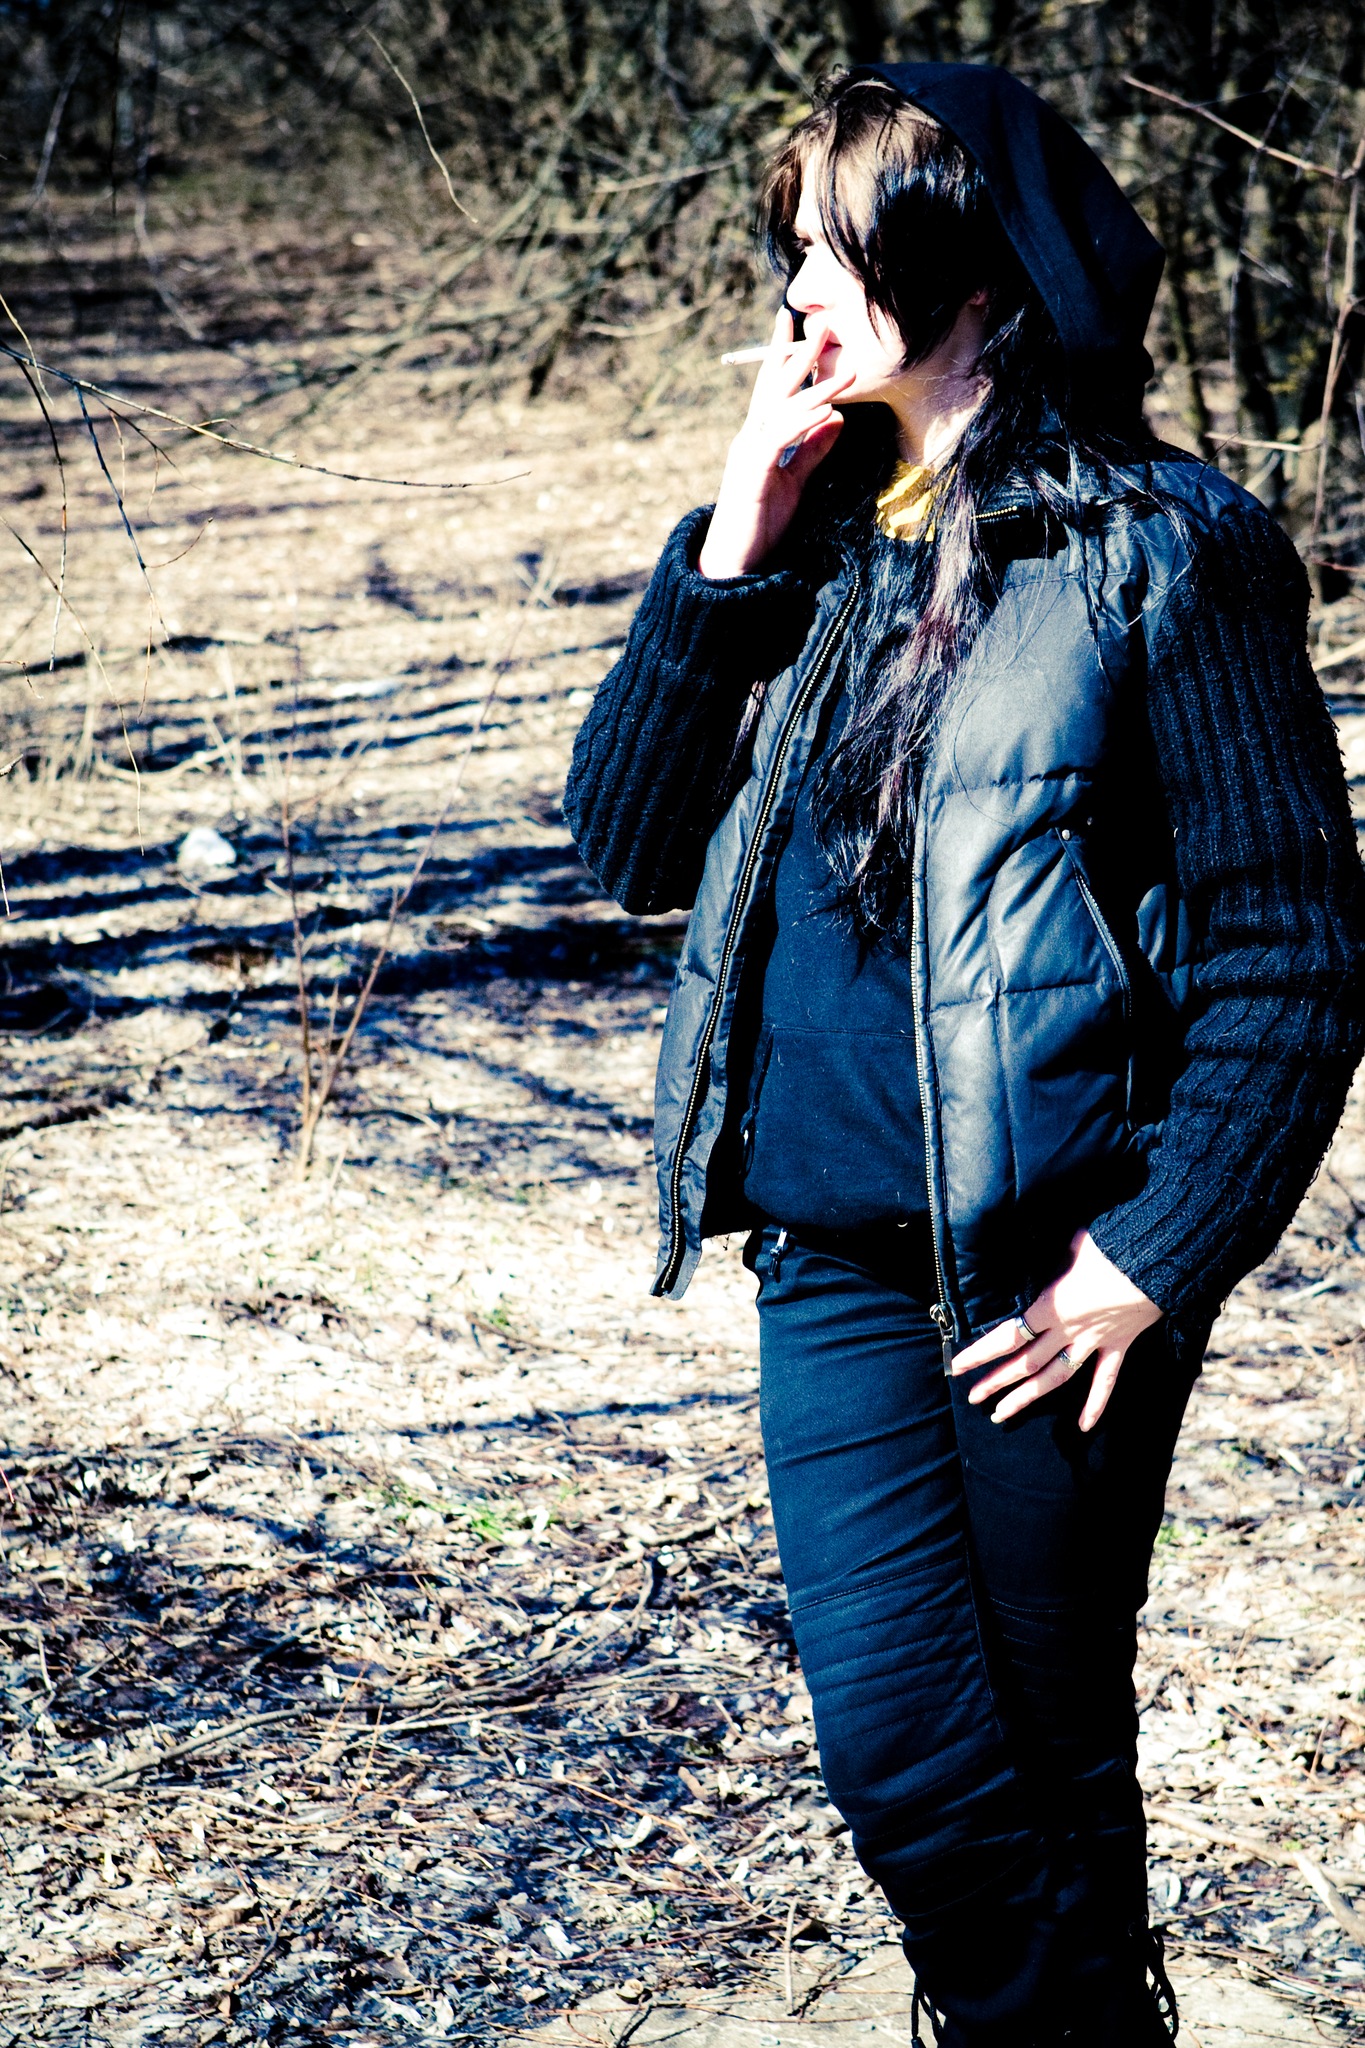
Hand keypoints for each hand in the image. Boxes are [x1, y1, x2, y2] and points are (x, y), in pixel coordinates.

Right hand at [697, 307, 853, 578]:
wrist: (733, 564)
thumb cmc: (761, 524)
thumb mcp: (796, 481)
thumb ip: (813, 450)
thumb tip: (838, 418)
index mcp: (759, 438)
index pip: (773, 389)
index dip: (784, 356)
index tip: (797, 324)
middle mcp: (750, 437)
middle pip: (775, 388)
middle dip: (797, 353)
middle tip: (820, 322)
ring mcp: (748, 453)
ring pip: (781, 409)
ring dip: (814, 387)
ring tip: (843, 367)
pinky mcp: (752, 473)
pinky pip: (779, 439)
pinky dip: (802, 422)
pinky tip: (825, 409)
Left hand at [950, 1229, 1161, 1431]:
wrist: (1159, 1260)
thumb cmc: (1115, 1246)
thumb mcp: (1076, 1243)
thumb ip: (1057, 1253)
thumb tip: (1051, 1245)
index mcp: (1051, 1305)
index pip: (1008, 1336)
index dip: (980, 1353)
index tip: (958, 1366)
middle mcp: (1068, 1329)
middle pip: (1025, 1363)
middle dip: (996, 1382)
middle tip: (973, 1399)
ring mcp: (1093, 1341)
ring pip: (1055, 1377)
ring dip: (1027, 1398)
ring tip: (1002, 1415)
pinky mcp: (1119, 1346)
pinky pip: (1105, 1381)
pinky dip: (1095, 1404)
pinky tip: (1083, 1427)